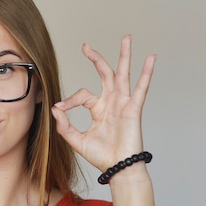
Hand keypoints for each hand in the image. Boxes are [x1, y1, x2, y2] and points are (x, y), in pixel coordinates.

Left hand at [51, 35, 154, 172]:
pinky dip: (146, 73)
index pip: (82, 95)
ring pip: (123, 74)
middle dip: (96, 58)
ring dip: (124, 56)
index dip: (69, 101)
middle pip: (105, 74)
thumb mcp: (76, 140)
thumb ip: (64, 126)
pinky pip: (141, 88)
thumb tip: (55, 109)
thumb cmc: (101, 155)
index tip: (61, 108)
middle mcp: (111, 102)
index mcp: (98, 108)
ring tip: (126, 38)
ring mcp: (123, 103)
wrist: (117, 167)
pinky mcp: (134, 109)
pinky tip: (151, 58)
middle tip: (86, 46)